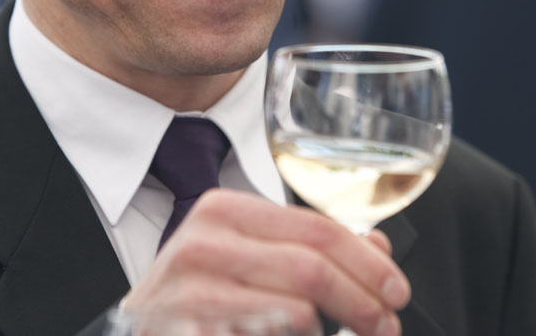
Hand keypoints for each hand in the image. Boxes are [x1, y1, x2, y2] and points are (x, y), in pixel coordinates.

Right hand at [120, 189, 408, 335]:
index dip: (368, 262)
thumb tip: (379, 246)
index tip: (398, 291)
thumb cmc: (197, 299)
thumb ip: (309, 247)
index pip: (317, 228)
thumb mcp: (251, 258)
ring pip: (295, 312)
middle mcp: (203, 243)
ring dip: (328, 333)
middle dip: (363, 303)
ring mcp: (189, 293)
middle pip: (312, 268)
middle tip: (387, 328)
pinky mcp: (186, 332)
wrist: (137, 332)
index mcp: (224, 211)